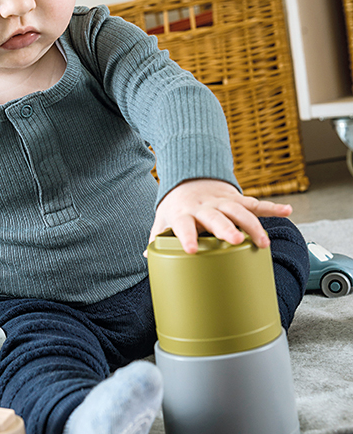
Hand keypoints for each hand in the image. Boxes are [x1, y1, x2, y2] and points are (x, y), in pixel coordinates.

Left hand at [147, 178, 292, 254]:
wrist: (189, 178)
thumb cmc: (176, 207)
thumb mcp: (162, 219)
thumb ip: (156, 236)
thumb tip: (146, 254)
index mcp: (184, 213)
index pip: (184, 225)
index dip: (186, 237)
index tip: (190, 250)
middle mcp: (205, 206)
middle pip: (217, 217)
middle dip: (227, 228)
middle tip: (235, 241)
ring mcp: (222, 201)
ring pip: (240, 211)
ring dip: (253, 225)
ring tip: (264, 242)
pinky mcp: (237, 199)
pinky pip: (256, 203)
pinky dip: (272, 207)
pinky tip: (287, 211)